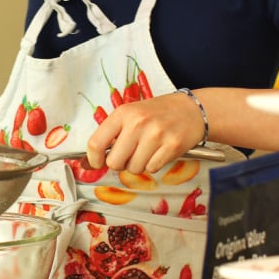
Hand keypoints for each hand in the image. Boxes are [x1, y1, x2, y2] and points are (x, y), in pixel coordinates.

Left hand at [87, 90, 204, 174]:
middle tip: (130, 154)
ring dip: (138, 164)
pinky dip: (154, 165)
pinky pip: (152, 169)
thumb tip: (87, 163)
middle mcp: (138, 122)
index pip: (96, 143)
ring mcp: (156, 134)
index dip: (93, 159)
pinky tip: (160, 151)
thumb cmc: (157, 113)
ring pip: (133, 168)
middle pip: (114, 162)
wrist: (191, 109)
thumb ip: (112, 135)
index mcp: (124, 113)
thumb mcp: (132, 114)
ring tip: (148, 150)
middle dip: (120, 163)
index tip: (98, 162)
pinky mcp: (172, 146)